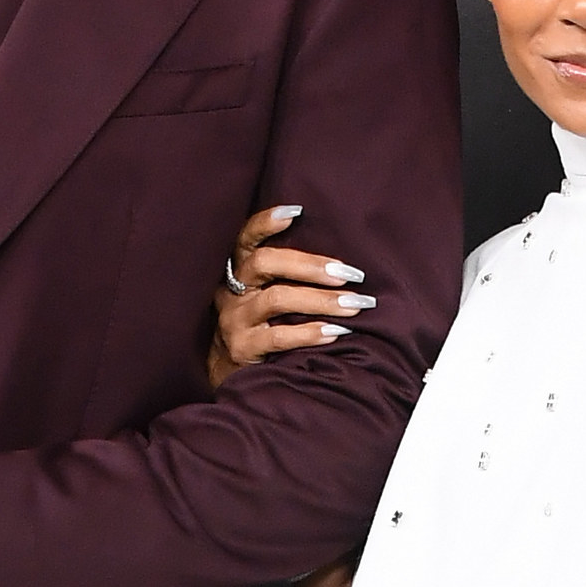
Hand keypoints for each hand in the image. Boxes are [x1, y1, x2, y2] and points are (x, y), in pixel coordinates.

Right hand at [208, 203, 371, 386]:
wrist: (233, 375)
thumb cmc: (263, 326)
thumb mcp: (267, 295)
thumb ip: (287, 276)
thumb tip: (342, 262)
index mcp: (237, 271)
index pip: (245, 238)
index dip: (265, 223)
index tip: (296, 210)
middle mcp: (231, 291)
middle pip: (265, 263)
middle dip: (310, 265)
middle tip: (349, 273)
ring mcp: (234, 320)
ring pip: (277, 299)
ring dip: (321, 300)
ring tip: (354, 304)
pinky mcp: (242, 348)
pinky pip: (279, 336)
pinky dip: (311, 333)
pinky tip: (336, 332)